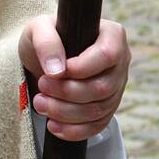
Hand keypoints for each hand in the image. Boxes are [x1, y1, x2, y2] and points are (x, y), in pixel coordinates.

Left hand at [19, 16, 130, 140]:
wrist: (44, 56)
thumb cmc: (46, 36)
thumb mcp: (38, 28)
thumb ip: (46, 42)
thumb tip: (56, 70)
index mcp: (111, 35)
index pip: (107, 55)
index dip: (83, 68)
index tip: (56, 72)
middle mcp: (120, 62)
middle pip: (102, 87)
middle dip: (67, 92)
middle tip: (41, 86)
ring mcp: (116, 87)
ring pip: (99, 109)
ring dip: (66, 112)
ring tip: (40, 104)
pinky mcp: (107, 107)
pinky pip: (97, 125)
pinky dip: (74, 129)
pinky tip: (54, 125)